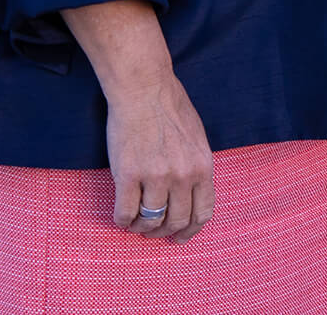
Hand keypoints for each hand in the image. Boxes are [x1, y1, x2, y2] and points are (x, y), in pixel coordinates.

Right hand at [104, 74, 214, 242]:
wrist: (144, 90)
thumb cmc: (170, 109)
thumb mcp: (197, 139)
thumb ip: (196, 167)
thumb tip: (190, 195)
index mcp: (203, 166)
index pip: (202, 212)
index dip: (190, 231)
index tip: (179, 237)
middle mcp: (183, 175)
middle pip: (177, 221)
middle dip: (164, 232)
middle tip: (153, 231)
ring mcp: (156, 176)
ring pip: (150, 221)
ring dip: (141, 228)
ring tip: (136, 224)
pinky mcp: (128, 175)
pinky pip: (125, 213)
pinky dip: (123, 221)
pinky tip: (122, 216)